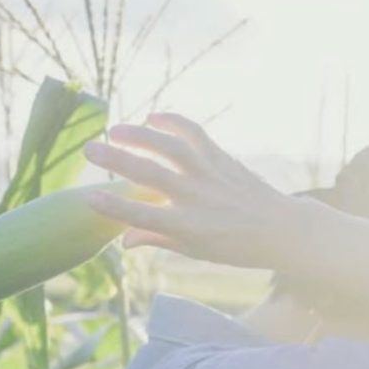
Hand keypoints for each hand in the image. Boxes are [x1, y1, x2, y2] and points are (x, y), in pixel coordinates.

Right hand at [82, 113, 298, 267]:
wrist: (280, 228)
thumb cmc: (234, 246)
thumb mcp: (195, 251)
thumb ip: (158, 240)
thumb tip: (124, 240)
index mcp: (187, 228)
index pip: (143, 218)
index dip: (115, 208)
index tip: (89, 198)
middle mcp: (196, 199)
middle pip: (150, 177)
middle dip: (117, 161)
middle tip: (88, 150)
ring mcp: (209, 175)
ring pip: (170, 148)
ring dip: (140, 135)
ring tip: (114, 129)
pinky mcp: (221, 158)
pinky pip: (194, 134)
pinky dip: (173, 122)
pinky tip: (152, 117)